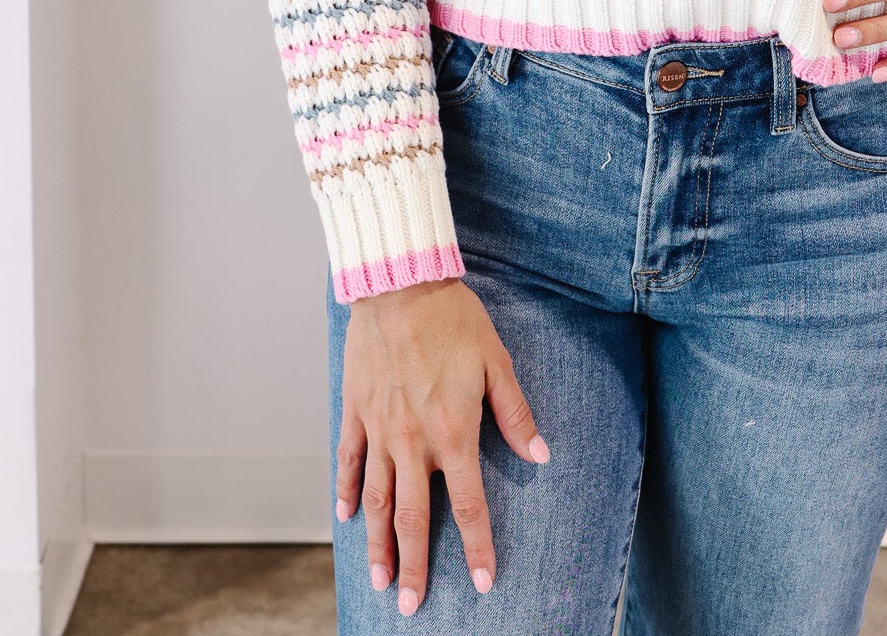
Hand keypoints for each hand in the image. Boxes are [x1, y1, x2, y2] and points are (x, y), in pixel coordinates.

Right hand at [335, 276, 549, 612]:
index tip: (483, 583)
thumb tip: (541, 455)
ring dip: (378, 544)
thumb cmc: (454, 319)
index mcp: (453, 433)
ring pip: (375, 499)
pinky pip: (348, 460)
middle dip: (415, 566)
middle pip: (413, 517)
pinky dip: (345, 491)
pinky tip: (345, 517)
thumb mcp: (496, 362)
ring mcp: (379, 428)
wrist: (400, 283)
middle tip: (410, 606)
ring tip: (379, 579)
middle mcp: (413, 441)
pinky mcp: (356, 410)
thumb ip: (515, 414)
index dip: (477, 548)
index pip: (467, 506)